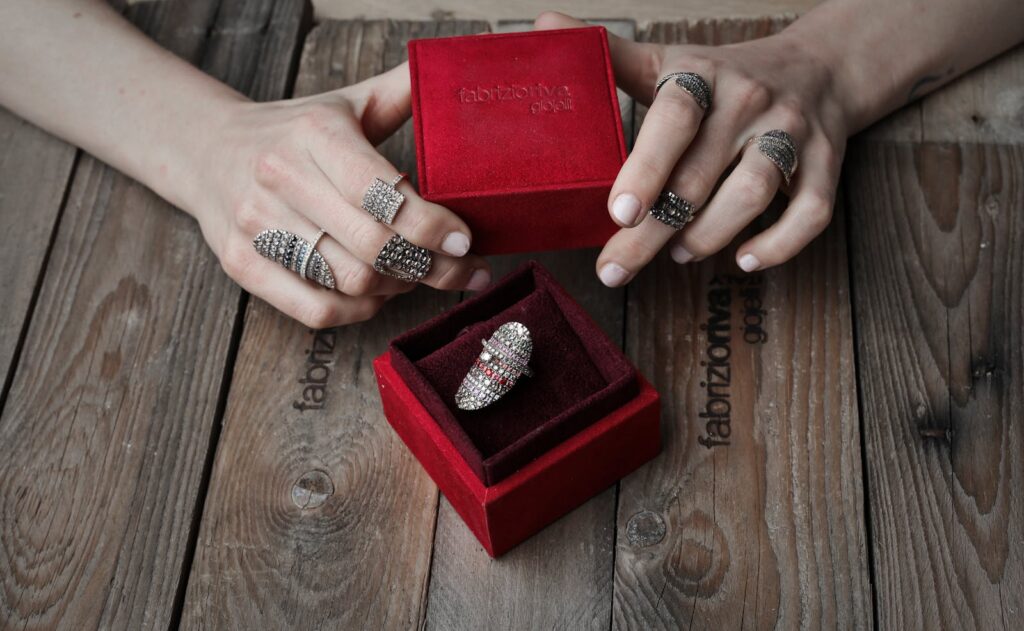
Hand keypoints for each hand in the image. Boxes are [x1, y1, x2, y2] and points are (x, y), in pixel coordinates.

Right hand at [186, 63, 491, 327]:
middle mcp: (281, 177)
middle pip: (373, 245)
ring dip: (396, 286)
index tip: (465, 242)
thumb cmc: (294, 132)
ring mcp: (256, 225)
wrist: (207, 150)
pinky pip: (317, 310)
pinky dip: (360, 309)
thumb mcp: (345, 104)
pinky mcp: (241, 265)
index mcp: (314, 133)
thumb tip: (449, 74)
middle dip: (429, 265)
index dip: (430, 225)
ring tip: (415, 273)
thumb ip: (400, 93)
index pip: (382, 193)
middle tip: (458, 267)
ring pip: (350, 282)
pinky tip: (377, 293)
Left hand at [535, 12, 849, 285]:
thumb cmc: (724, 77)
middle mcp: (749, 100)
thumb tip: (545, 26)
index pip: (674, 116)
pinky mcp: (827, 163)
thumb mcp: (667, 60)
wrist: (818, 68)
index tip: (619, 212)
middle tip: (616, 267)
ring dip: (709, 234)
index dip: (646, 166)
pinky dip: (778, 244)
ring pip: (752, 192)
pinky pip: (810, 211)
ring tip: (678, 254)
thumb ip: (611, 57)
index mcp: (702, 75)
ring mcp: (791, 132)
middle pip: (700, 174)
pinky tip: (744, 260)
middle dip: (654, 230)